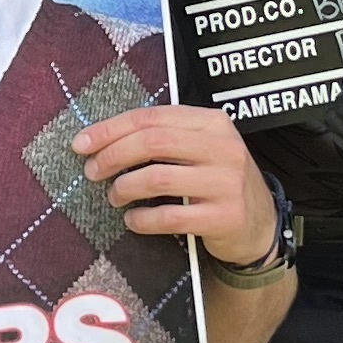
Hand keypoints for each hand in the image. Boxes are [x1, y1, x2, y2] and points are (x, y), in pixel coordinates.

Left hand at [70, 99, 275, 257]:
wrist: (260, 226)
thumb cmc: (217, 182)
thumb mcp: (201, 150)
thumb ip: (164, 138)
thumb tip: (101, 140)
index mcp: (213, 123)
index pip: (152, 117)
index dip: (111, 129)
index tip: (82, 144)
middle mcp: (223, 148)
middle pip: (152, 143)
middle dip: (112, 156)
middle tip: (92, 171)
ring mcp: (226, 183)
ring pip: (157, 178)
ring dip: (124, 188)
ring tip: (115, 196)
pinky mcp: (224, 217)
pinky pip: (169, 216)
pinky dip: (142, 220)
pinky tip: (133, 220)